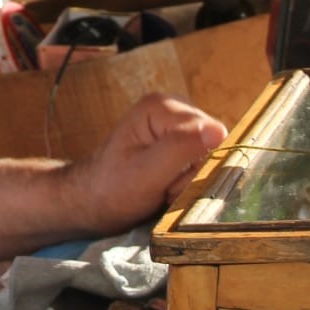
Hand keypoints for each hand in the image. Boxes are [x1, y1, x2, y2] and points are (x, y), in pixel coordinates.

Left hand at [71, 93, 224, 230]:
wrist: (90, 203)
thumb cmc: (111, 190)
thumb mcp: (146, 173)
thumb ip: (181, 149)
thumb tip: (219, 130)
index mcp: (162, 106)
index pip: (209, 135)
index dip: (195, 165)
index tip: (166, 182)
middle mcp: (173, 109)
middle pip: (211, 145)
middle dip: (191, 174)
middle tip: (162, 187)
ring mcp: (177, 127)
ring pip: (208, 158)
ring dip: (188, 181)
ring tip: (161, 188)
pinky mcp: (179, 144)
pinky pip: (200, 165)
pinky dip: (186, 182)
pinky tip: (164, 187)